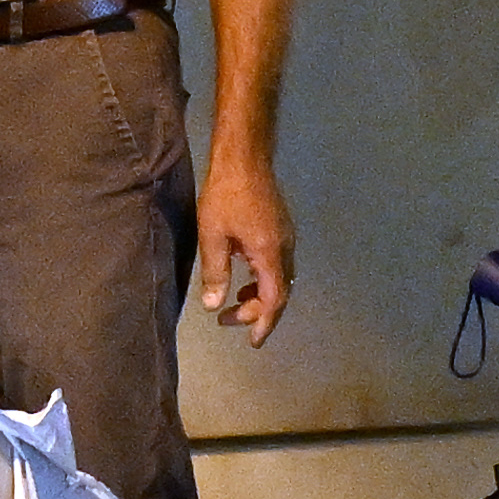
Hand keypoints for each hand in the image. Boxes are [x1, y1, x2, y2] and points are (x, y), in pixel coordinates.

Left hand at [196, 142, 297, 336]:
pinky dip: (262, 279)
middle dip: (257, 312)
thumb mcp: (213, 234)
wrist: (245, 157)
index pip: (274, 300)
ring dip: (259, 295)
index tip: (251, 341)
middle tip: (226, 320)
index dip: (263, 323)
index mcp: (270, 253)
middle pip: (280, 292)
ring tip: (233, 302)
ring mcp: (286, 237)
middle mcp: (285, 248)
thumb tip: (214, 305)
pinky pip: (277, 264)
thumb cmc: (225, 194)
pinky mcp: (281, 228)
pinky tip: (243, 275)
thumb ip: (215, 272)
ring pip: (280, 278)